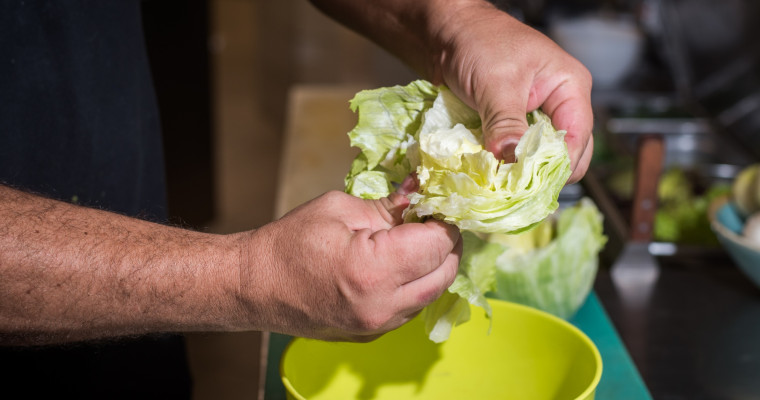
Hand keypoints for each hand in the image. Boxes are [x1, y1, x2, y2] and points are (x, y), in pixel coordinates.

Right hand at [237, 190, 461, 341]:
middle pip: (445, 273)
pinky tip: (401, 265)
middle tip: (433, 220)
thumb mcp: (340, 209)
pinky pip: (412, 307)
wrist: (254, 286)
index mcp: (374, 269)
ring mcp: (379, 326)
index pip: (438, 244)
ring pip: (433, 294)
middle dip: (447, 244)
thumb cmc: (290, 242)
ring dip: (435, 266)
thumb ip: (388, 205)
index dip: (444, 221)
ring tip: (417, 241)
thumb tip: (421, 190)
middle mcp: (383, 306)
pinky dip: (417, 284)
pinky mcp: (373, 334)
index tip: (437, 205)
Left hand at [430, 2, 593, 182]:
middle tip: (511, 187)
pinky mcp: (511, 126)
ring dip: (517, 170)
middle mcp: (557, 105)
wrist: (446, 32)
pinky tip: (488, 170)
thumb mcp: (495, 82)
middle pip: (563, 154)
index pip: (578, 139)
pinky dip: (502, 163)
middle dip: (538, 172)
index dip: (557, 165)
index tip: (528, 183)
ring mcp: (534, 117)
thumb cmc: (478, 41)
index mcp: (569, 88)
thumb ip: (506, 122)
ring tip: (498, 180)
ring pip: (536, 157)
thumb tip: (510, 160)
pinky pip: (513, 153)